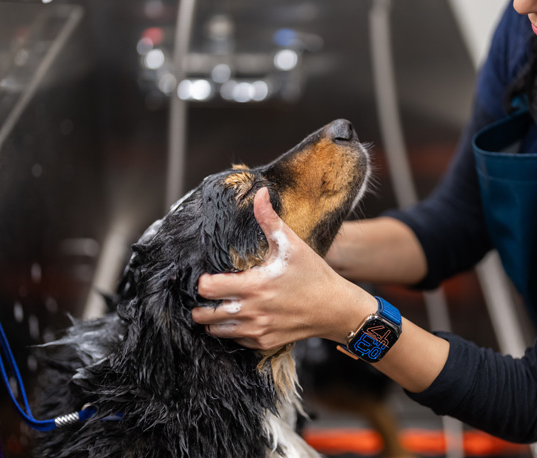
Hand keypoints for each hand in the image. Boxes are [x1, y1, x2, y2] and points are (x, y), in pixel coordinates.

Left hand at [192, 187, 375, 349]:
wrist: (336, 308)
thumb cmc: (314, 275)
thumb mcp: (292, 245)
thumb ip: (270, 220)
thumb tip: (259, 193)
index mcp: (254, 285)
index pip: (208, 289)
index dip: (203, 281)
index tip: (209, 276)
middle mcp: (252, 311)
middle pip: (204, 315)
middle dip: (200, 304)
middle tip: (209, 295)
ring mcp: (258, 330)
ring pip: (216, 331)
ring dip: (213, 320)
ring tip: (220, 307)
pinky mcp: (264, 343)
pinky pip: (236, 342)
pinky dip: (232, 332)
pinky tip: (240, 319)